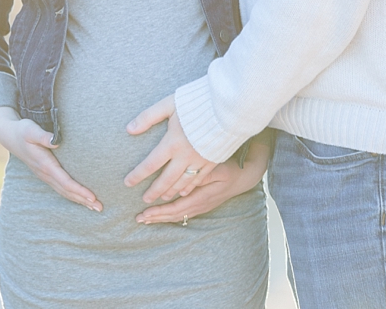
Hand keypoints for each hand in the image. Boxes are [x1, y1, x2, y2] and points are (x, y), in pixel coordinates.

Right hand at [0, 107, 101, 211]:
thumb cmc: (23, 131)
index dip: (79, 190)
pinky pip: (61, 188)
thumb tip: (56, 141)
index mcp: (45, 165)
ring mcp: (45, 176)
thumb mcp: (30, 130)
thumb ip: (43, 136)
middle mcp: (45, 174)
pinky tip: (81, 199)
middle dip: (83, 200)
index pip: (65, 182)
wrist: (10, 136)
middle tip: (100, 207)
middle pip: (67, 191)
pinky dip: (72, 195)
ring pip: (64, 192)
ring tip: (95, 207)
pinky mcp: (46, 174)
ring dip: (80, 200)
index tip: (92, 196)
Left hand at [124, 95, 216, 203]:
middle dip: (154, 191)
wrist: (228, 107)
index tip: (127, 182)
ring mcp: (200, 160)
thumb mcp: (169, 104)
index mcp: (172, 143)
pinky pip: (199, 179)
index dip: (137, 175)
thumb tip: (129, 129)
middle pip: (166, 179)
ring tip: (161, 198)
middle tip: (144, 200)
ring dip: (170, 192)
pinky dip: (189, 188)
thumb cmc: (196, 102)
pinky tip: (184, 192)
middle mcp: (185, 156)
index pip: (150, 164)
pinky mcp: (212, 160)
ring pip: (182, 183)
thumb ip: (148, 117)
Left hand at [135, 139, 268, 224]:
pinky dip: (170, 215)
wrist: (246, 174)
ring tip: (145, 219)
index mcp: (203, 195)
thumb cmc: (231, 166)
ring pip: (179, 215)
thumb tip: (185, 177)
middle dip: (157, 217)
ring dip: (162, 218)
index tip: (146, 211)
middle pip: (176, 214)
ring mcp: (203, 205)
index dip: (161, 211)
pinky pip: (184, 212)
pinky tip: (160, 215)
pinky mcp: (203, 203)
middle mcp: (202, 204)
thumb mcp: (219, 167)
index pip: (178, 207)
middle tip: (139, 218)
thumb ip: (203, 173)